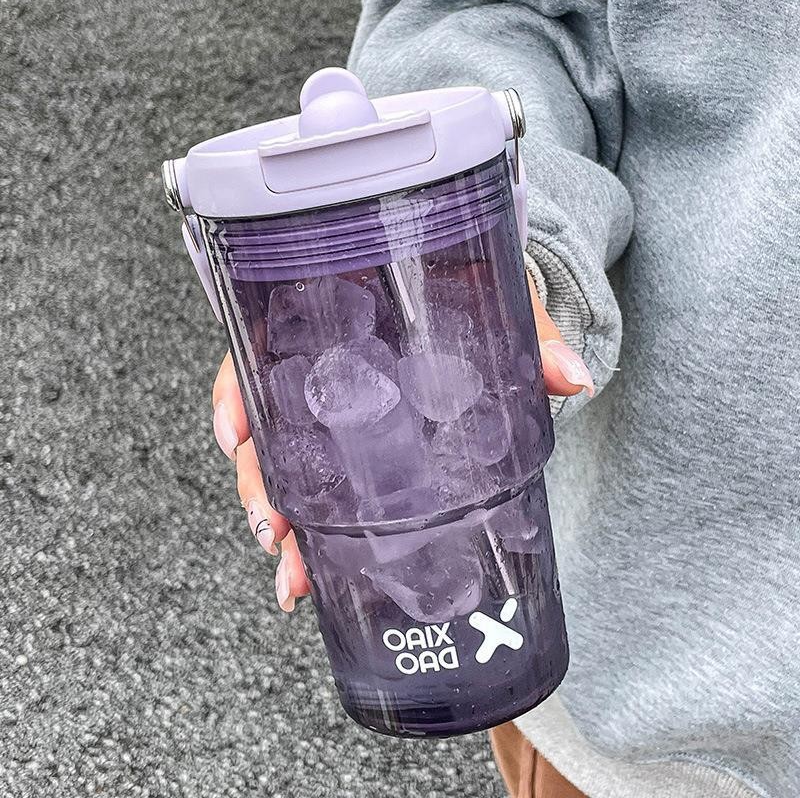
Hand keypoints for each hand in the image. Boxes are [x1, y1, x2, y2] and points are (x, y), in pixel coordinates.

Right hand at [211, 274, 593, 611]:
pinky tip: (318, 569)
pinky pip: (320, 478)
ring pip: (283, 461)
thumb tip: (572, 380)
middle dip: (261, 483)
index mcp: (334, 313)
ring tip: (295, 576)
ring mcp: (332, 406)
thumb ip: (530, 333)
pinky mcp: (355, 437)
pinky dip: (316, 525)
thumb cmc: (471, 287)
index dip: (238, 393)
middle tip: (274, 534)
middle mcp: (319, 364)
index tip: (235, 437)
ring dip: (284, 520)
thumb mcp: (498, 300)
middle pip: (264, 422)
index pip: (261, 347)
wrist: (481, 292)